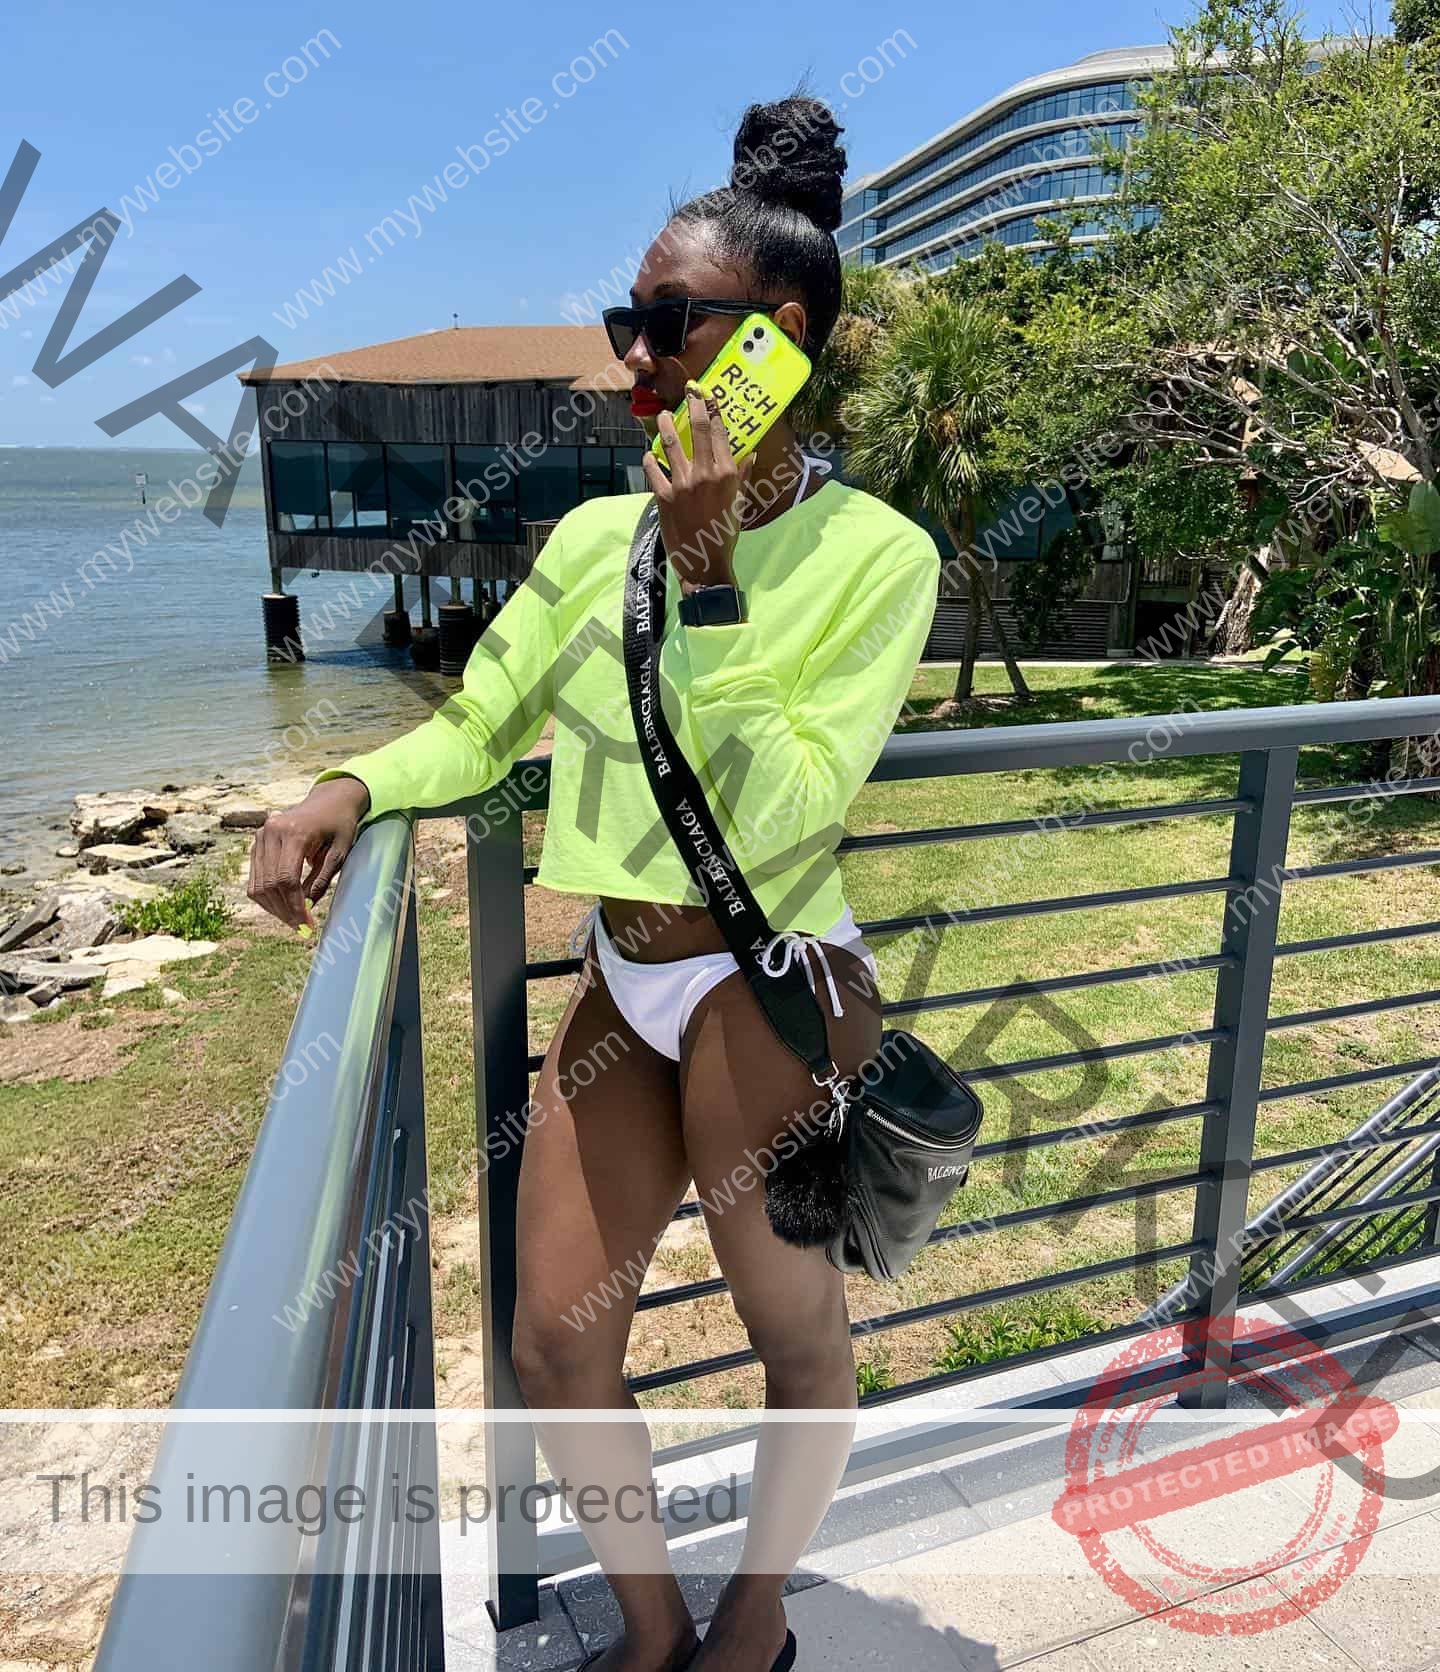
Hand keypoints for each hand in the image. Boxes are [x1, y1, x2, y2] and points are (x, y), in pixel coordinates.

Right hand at [247, 776, 368, 928]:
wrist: (329, 800)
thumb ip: (323, 879)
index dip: (295, 906)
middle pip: (269, 884)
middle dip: (285, 911)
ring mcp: (261, 835)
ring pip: (258, 884)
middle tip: (301, 927)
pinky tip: (282, 906)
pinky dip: (266, 895)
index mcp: (294, 832)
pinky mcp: (257, 842)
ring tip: (293, 919)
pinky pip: (255, 876)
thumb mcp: (341, 851)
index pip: (286, 878)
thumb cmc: (339, 824)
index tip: (306, 924)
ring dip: (273, 907)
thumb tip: (306, 907)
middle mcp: (271, 832)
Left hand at [641, 382, 753, 589]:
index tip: (709, 394)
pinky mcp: (663, 496)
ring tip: (662, 416)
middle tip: (690, 390)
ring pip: (671, 443)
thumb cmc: (725, 534)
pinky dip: (650, 460)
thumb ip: (741, 475)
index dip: (714, 409)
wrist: (704, 562)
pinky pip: (653, 470)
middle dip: (693, 405)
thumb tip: (750, 454)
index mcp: (726, 473)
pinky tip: (649, 455)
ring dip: (665, 425)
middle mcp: (704, 473)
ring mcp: (681, 484)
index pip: (720, 432)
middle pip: (698, 429)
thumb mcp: (738, 503)